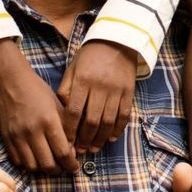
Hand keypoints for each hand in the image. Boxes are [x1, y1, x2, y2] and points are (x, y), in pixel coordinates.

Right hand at [0, 41, 77, 172]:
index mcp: (49, 121)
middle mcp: (32, 132)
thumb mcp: (58, 106)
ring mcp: (17, 137)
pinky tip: (36, 159)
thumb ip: (67, 128)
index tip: (75, 167)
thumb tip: (72, 150)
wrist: (11, 82)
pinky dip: (28, 165)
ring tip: (50, 164)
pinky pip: (18, 161)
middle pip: (47, 164)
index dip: (71, 164)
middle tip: (63, 168)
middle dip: (59, 170)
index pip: (63, 153)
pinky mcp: (6, 139)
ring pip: (32, 167)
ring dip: (43, 170)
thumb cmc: (38, 92)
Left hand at [58, 39, 137, 153]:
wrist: (117, 40)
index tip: (66, 142)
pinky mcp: (128, 92)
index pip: (74, 111)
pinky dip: (118, 129)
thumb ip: (66, 90)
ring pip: (108, 121)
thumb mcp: (73, 68)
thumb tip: (63, 113)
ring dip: (100, 138)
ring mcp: (116, 91)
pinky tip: (111, 138)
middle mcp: (100, 87)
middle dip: (84, 139)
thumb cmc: (90, 56)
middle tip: (80, 151)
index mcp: (83, 81)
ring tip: (93, 148)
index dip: (70, 130)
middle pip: (91, 120)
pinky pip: (124, 115)